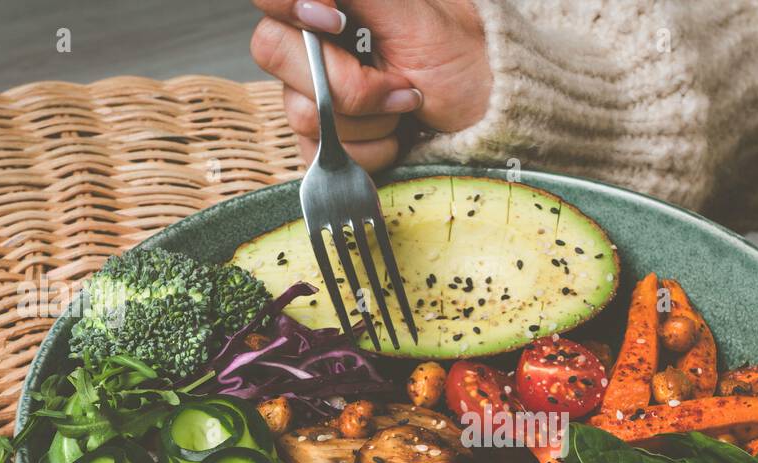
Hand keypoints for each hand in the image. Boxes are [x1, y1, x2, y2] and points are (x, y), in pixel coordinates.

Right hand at [250, 0, 492, 171]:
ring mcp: (312, 94)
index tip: (336, 19)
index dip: (289, 4)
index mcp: (329, 5)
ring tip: (407, 108)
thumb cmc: (460, 56)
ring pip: (302, 112)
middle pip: (273, 51)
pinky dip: (370, 151)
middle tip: (399, 83)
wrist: (484, 114)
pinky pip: (318, 153)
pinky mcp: (321, 141)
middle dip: (348, 80)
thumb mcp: (414, 13)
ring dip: (370, 119)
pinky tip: (397, 136)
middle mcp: (311, 45)